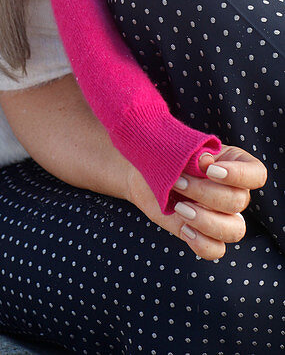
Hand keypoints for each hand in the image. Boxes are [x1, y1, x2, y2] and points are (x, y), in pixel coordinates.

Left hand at [126, 146, 266, 259]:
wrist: (141, 171)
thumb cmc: (163, 154)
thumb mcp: (177, 148)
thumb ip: (193, 153)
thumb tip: (206, 162)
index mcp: (232, 164)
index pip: (256, 174)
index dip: (240, 175)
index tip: (211, 171)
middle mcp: (232, 192)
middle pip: (238, 201)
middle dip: (204, 193)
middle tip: (178, 182)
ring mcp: (220, 216)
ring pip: (234, 230)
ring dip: (205, 220)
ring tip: (180, 208)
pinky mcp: (203, 234)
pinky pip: (216, 250)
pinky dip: (201, 243)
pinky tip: (183, 227)